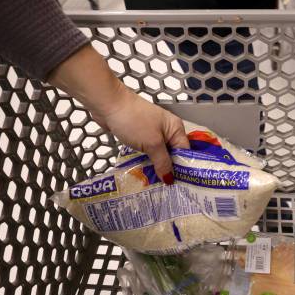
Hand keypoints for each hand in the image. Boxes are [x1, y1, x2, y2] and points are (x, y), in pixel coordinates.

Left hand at [48, 44, 188, 183]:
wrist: (109, 104)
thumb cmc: (133, 120)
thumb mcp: (152, 143)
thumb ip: (163, 162)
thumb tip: (170, 179)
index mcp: (175, 129)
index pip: (185, 152)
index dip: (183, 168)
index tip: (181, 186)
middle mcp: (167, 130)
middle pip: (173, 154)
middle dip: (169, 170)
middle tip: (168, 190)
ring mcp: (153, 132)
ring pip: (159, 154)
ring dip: (156, 167)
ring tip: (156, 186)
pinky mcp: (140, 135)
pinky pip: (147, 151)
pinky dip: (146, 161)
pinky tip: (144, 174)